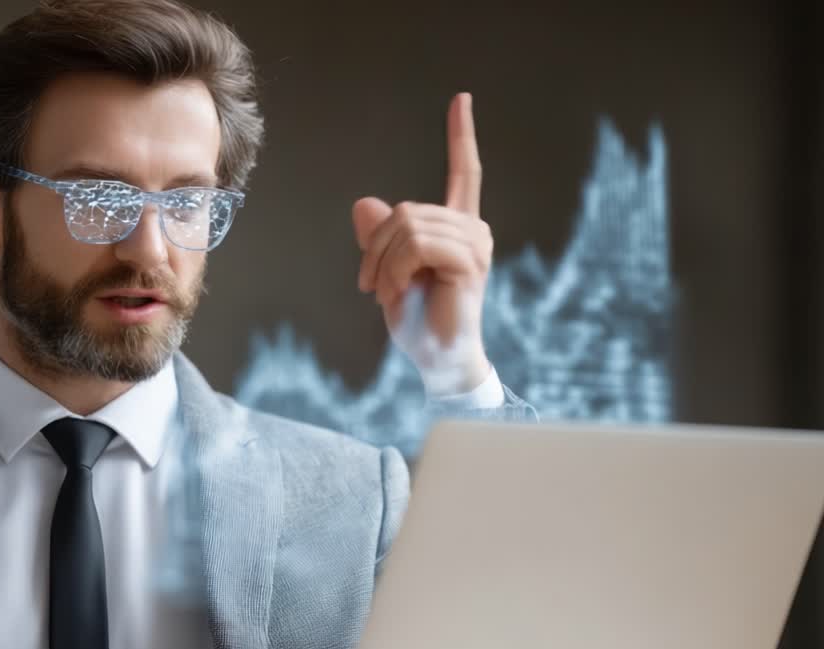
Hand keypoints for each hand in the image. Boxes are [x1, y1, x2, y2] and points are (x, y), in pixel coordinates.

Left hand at [352, 92, 493, 394]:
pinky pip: (415, 244)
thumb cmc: (417, 318)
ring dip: (382, 263)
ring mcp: (474, 244)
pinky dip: (393, 269)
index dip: (460, 136)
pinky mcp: (468, 261)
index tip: (462, 99)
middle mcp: (472, 228)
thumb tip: (364, 203)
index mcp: (457, 226)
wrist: (437, 358)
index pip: (464, 172)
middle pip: (406, 210)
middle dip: (376, 248)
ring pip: (407, 227)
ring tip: (384, 293)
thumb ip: (380, 238)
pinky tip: (395, 293)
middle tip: (369, 284)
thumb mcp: (387, 271)